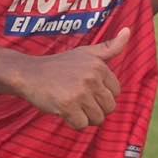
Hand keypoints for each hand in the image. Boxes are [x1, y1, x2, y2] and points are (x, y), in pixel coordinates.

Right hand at [13, 28, 130, 128]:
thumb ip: (110, 47)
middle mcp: (92, 78)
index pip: (116, 92)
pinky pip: (82, 125)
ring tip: (73, 106)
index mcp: (99, 66)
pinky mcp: (67, 106)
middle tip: (79, 101)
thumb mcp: (86, 52)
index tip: (88, 91)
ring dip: (86, 118)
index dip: (103, 95)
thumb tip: (128, 31)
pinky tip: (65, 112)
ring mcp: (80, 92)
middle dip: (96, 109)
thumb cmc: (60, 65)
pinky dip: (74, 123)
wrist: (29, 73)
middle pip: (109, 107)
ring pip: (97, 119)